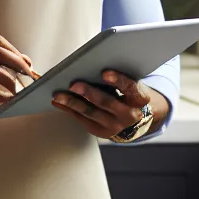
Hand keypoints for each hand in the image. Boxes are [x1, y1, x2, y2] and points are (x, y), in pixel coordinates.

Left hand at [52, 70, 166, 139]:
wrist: (136, 121)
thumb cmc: (129, 96)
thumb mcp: (131, 87)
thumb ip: (118, 79)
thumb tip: (92, 66)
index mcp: (140, 99)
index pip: (130, 88)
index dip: (118, 80)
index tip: (105, 73)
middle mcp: (130, 115)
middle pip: (106, 102)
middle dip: (88, 93)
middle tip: (74, 85)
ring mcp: (115, 126)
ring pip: (91, 113)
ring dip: (72, 103)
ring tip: (58, 95)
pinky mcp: (102, 132)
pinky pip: (82, 119)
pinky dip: (69, 110)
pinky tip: (59, 102)